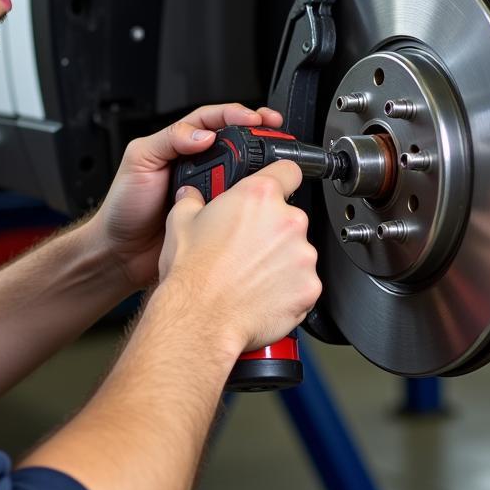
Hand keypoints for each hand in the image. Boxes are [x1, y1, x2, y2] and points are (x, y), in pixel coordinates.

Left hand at [92, 103, 283, 291]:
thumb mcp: (139, 160)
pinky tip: (259, 194)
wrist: (123, 252)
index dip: (236, 114)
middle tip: (276, 130)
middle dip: (259, 132)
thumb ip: (169, 139)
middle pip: (236, 141)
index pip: (214, 119)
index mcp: (181, 145)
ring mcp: (209, 190)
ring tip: (273, 159)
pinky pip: (240, 202)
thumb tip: (203, 134)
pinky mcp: (217, 215)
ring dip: (259, 164)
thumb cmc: (124, 206)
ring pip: (242, 171)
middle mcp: (198, 165)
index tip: (254, 118)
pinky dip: (252, 197)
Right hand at [161, 160, 320, 353]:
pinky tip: (262, 294)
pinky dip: (288, 289)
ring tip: (252, 275)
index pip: (288, 170)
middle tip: (248, 247)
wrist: (200, 319)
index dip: (282, 178)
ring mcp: (303, 255)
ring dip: (282, 260)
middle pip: (289, 216)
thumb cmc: (192, 273)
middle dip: (273, 230)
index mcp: (259, 196)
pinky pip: (303, 283)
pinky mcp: (309, 288)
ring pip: (298, 251)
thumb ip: (192, 200)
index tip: (279, 187)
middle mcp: (288, 220)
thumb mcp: (180, 222)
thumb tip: (191, 196)